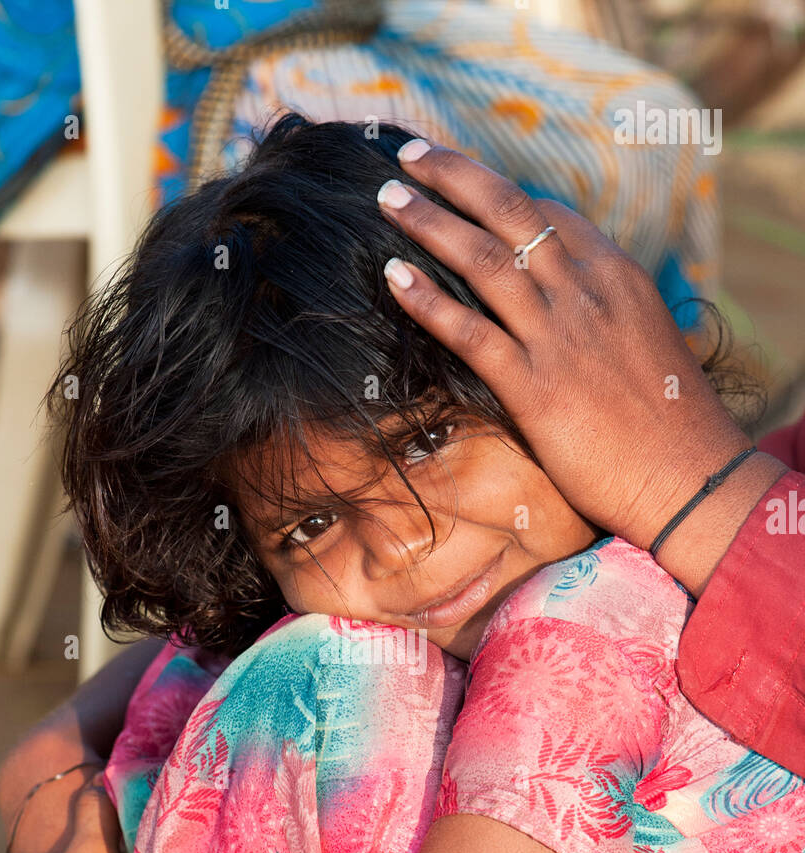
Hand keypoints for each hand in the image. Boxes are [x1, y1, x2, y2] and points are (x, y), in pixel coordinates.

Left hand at [376, 142, 764, 550]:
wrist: (689, 477)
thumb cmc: (670, 422)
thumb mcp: (644, 342)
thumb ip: (603, 311)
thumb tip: (565, 307)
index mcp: (616, 275)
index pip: (549, 213)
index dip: (496, 191)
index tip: (457, 179)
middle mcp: (586, 291)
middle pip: (509, 212)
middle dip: (453, 175)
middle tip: (408, 152)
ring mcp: (560, 335)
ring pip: (482, 259)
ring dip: (428, 222)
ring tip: (386, 198)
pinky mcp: (535, 386)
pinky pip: (469, 331)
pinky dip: (427, 299)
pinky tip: (393, 276)